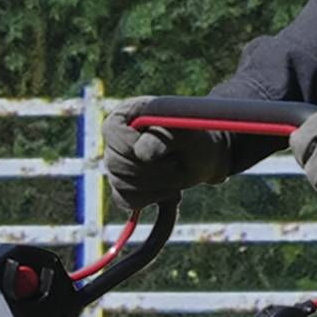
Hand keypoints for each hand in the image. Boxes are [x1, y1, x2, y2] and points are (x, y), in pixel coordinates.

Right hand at [102, 107, 234, 210]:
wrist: (205, 154)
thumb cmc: (195, 134)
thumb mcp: (184, 130)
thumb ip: (163, 137)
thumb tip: (141, 154)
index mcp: (126, 115)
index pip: (112, 131)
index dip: (131, 145)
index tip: (158, 150)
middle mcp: (116, 140)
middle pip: (116, 164)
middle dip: (151, 169)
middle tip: (177, 163)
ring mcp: (118, 166)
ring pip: (122, 186)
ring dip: (157, 185)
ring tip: (179, 174)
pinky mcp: (125, 188)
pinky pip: (126, 201)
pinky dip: (151, 199)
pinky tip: (170, 192)